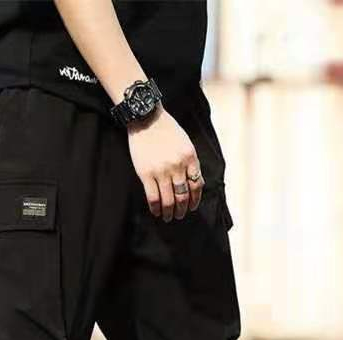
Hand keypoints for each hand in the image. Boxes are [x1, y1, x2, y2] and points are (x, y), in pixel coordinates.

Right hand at [128, 107, 203, 221]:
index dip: (195, 200)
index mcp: (190, 158)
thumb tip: (195, 183)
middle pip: (183, 196)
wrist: (146, 119)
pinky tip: (156, 212)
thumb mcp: (186, 144)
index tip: (192, 207)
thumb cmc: (167, 130)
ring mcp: (161, 171)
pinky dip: (156, 208)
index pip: (197, 185)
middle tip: (180, 215)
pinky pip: (153, 197)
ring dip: (169, 212)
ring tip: (168, 217)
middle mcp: (177, 166)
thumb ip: (191, 163)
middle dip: (183, 209)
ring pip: (168, 200)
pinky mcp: (146, 174)